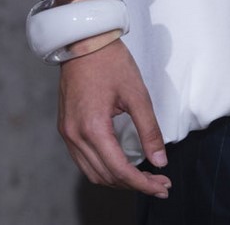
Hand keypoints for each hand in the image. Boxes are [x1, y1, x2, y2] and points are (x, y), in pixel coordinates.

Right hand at [58, 39, 170, 197]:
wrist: (84, 41)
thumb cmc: (111, 63)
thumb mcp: (138, 95)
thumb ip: (150, 130)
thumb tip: (160, 160)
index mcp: (93, 128)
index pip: (120, 170)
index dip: (143, 183)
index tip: (163, 187)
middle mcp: (74, 135)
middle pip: (105, 176)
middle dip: (134, 184)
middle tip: (160, 184)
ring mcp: (67, 132)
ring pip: (92, 171)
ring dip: (118, 179)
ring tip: (144, 179)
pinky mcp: (66, 126)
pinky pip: (83, 159)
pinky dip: (103, 168)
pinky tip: (121, 164)